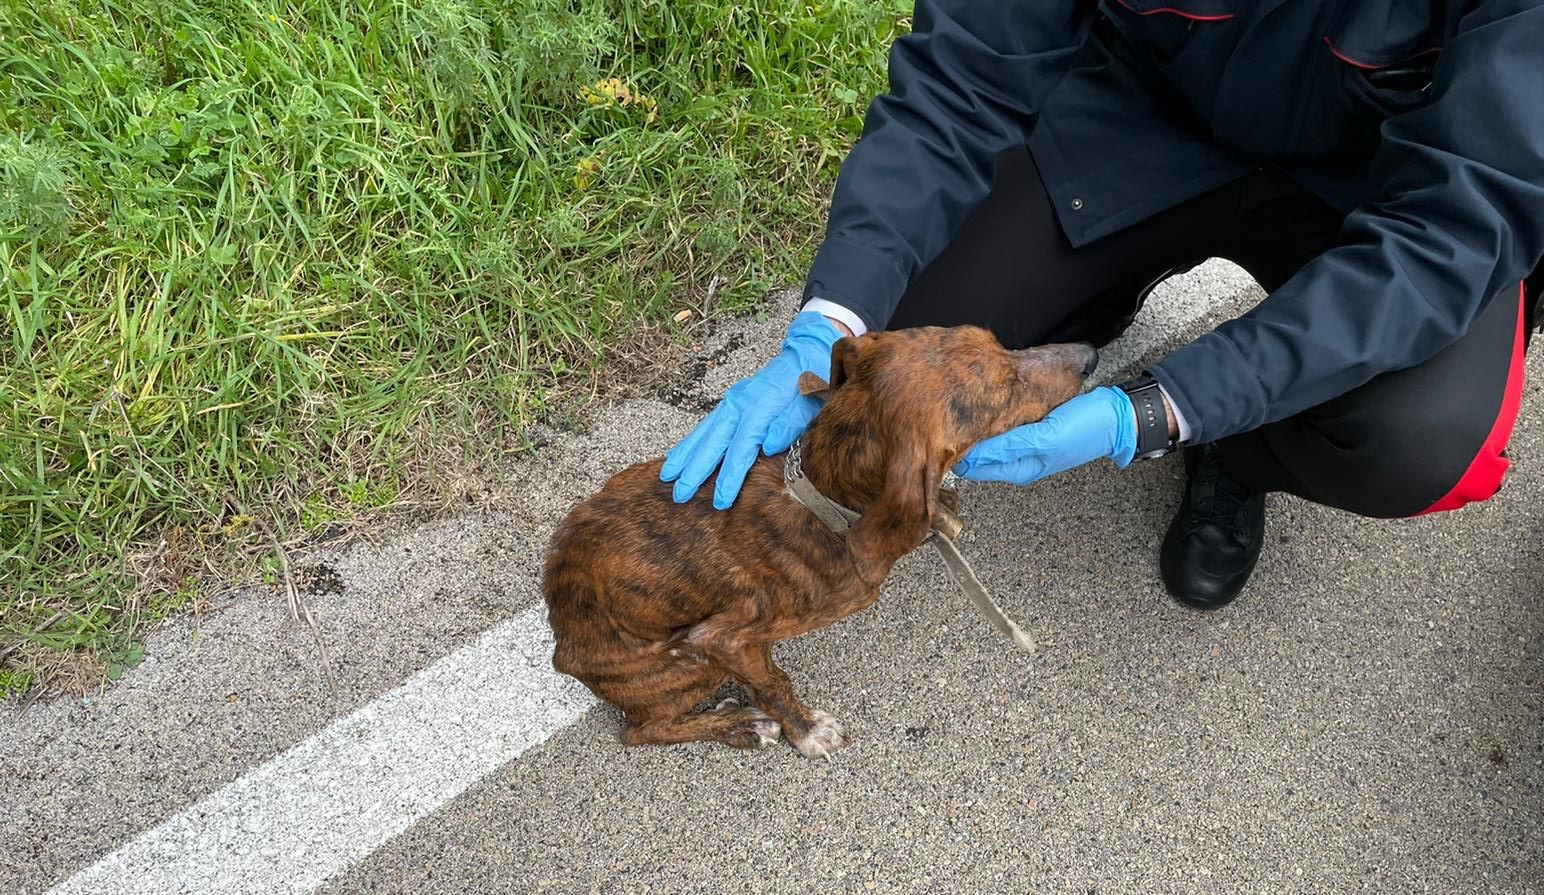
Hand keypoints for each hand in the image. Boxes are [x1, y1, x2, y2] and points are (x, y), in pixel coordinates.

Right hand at [661, 311, 843, 507]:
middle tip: (679, 494)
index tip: (720, 501)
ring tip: (667, 475)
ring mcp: (732, 402)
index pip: (739, 451)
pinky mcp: (732, 402)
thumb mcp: (809, 404)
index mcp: (758, 410)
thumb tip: (767, 446)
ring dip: (684, 455)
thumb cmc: (811, 382)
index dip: (728, 478)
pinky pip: (707, 424)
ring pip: (703, 433)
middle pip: (712, 443)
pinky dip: (692, 441)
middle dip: (694, 470)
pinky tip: (681, 453)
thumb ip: (788, 425)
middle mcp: (738, 405)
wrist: (808, 352)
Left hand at [952, 387, 1137, 485]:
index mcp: (1021, 469)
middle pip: (981, 454)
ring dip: (980, 425)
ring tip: (965, 407)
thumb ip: (1012, 445)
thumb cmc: (1087, 430)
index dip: (959, 453)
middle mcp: (1020, 459)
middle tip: (950, 415)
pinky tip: (989, 403)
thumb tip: (978, 451)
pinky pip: (1006, 425)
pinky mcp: (1033, 428)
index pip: (976, 468)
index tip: (946, 433)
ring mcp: (1026, 444)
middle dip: (965, 438)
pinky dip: (996, 416)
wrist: (1116, 416)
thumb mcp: (1047, 438)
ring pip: (991, 438)